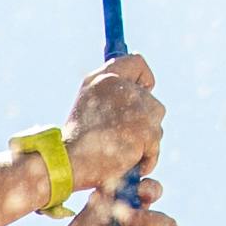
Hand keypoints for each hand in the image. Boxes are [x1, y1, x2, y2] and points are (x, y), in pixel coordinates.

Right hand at [60, 54, 163, 199]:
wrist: (69, 161)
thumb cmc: (77, 137)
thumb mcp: (88, 100)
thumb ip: (112, 87)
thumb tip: (142, 86)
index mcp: (106, 77)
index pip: (138, 64)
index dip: (143, 80)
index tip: (141, 92)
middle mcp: (124, 88)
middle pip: (152, 102)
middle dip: (142, 121)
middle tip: (120, 135)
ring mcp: (137, 110)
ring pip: (156, 123)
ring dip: (145, 139)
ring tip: (120, 149)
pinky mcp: (145, 132)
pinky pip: (155, 145)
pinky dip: (146, 157)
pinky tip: (128, 162)